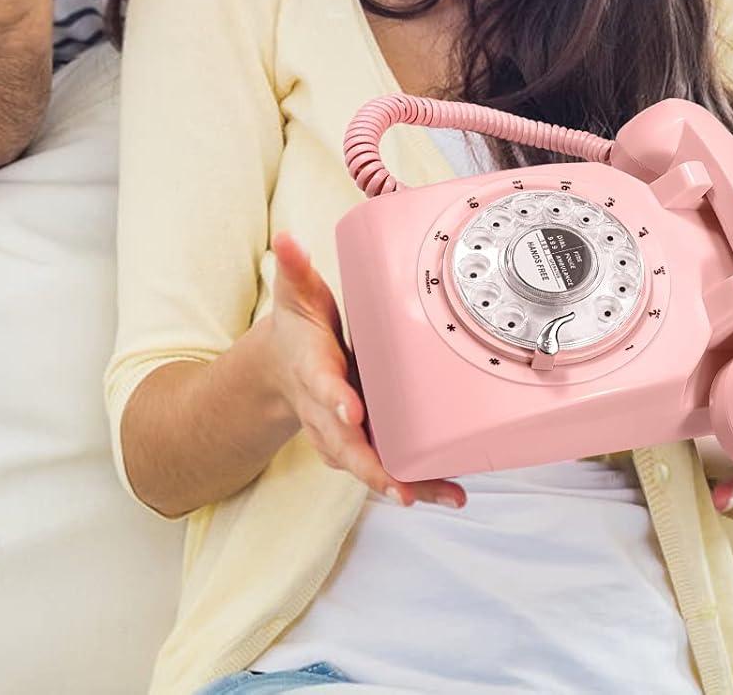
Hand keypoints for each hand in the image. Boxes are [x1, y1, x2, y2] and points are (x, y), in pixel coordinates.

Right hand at [267, 232, 464, 509]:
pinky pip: (386, 468)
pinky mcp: (362, 444)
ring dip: (400, 482)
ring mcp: (341, 434)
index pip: (321, 385)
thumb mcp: (295, 294)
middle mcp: (324, 411)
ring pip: (367, 465)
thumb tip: (286, 239)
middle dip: (370, 464)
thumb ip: (294, 268)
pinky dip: (416, 483)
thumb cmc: (299, 329)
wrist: (282, 367)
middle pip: (343, 443)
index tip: (350, 410)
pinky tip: (449, 493)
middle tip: (396, 484)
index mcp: (310, 370)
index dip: (334, 399)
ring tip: (439, 494)